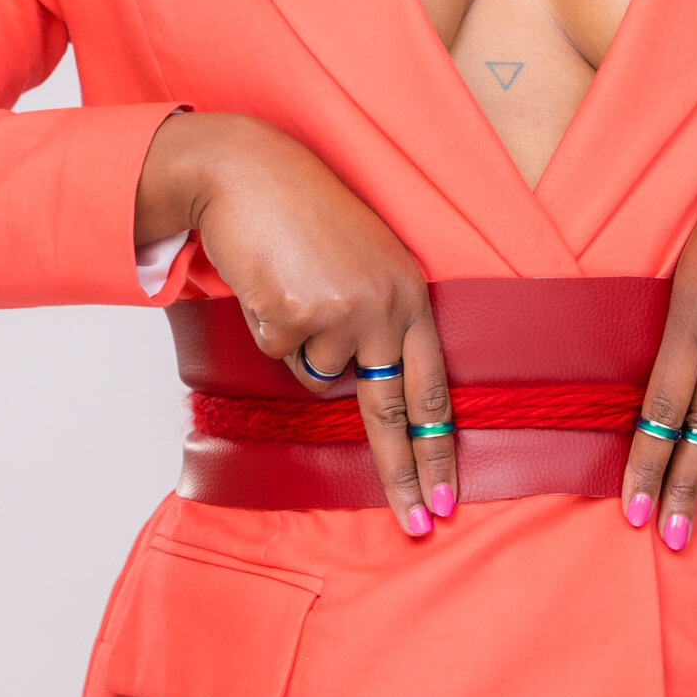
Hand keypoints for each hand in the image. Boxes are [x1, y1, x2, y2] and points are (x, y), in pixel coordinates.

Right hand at [137, 112, 455, 536]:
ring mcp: (339, 312)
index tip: (446, 495)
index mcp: (409, 292)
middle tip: (418, 525)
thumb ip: (378, 317)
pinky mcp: (292, 314)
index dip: (438, 443)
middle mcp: (383, 305)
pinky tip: (271, 279)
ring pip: (318, 375)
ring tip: (295, 283)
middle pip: (392, 408)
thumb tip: (366, 389)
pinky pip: (278, 352)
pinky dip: (269, 324)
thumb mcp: (365, 260)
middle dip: (402, 471)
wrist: (249, 171)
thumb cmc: (306, 214)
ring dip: (301, 341)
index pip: (432, 385)